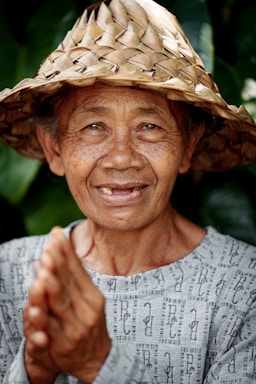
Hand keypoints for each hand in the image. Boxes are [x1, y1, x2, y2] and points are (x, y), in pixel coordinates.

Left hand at [24, 227, 110, 382]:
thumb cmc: (90, 322)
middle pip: (69, 283)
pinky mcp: (64, 343)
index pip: (78, 270)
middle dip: (58, 264)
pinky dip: (43, 316)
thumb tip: (61, 251)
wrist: (98, 358)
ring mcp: (77, 326)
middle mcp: (87, 309)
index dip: (67, 252)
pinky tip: (35, 307)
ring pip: (61, 303)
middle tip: (48, 247)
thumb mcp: (89, 298)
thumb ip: (75, 277)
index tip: (57, 234)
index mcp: (93, 296)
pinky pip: (52, 328)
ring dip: (51, 285)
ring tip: (43, 268)